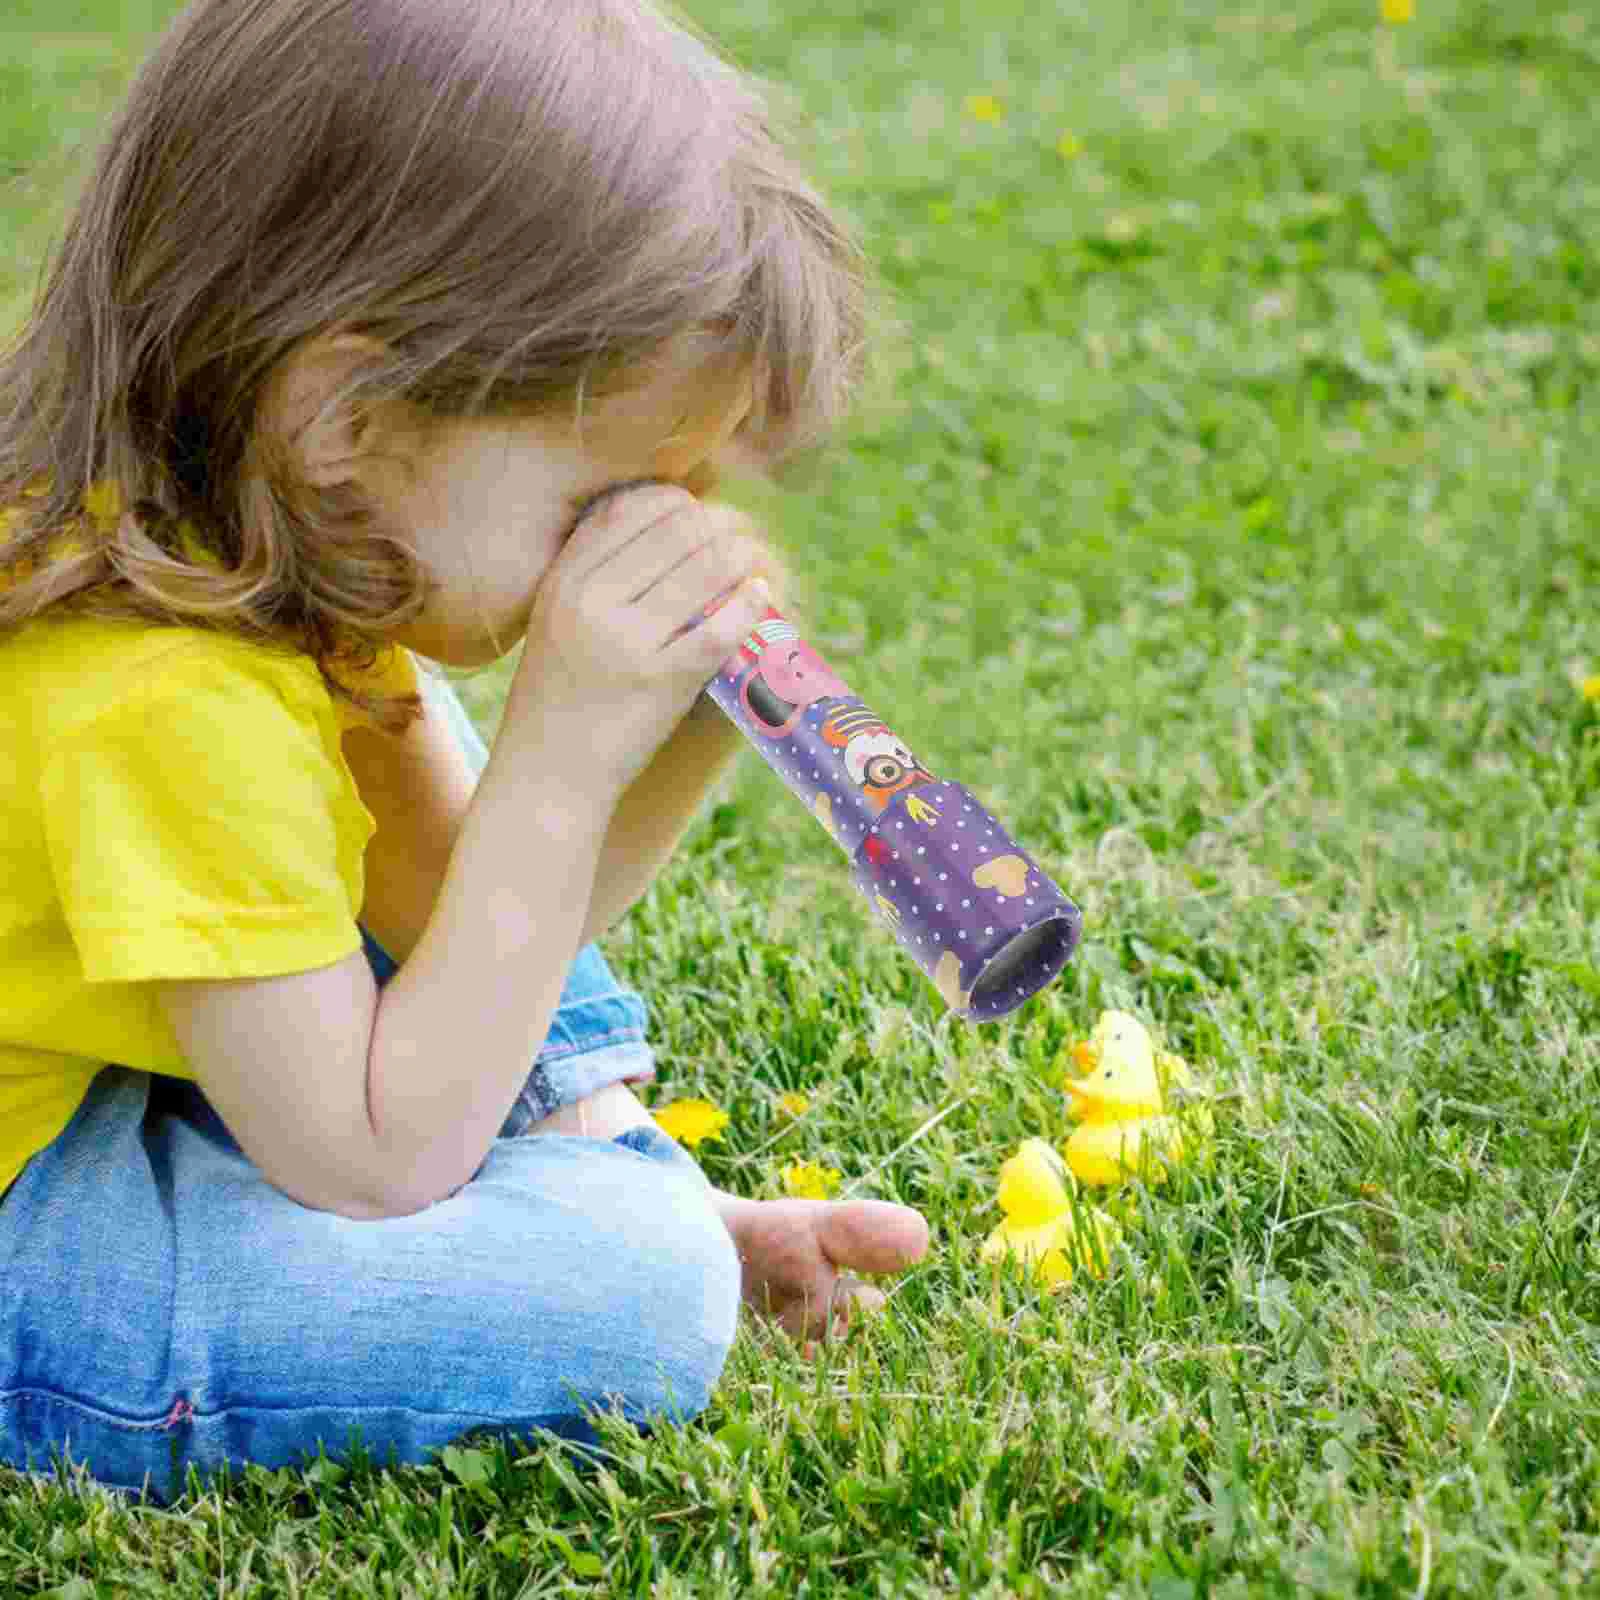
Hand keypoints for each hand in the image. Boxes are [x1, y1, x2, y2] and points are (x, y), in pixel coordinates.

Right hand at [505, 484, 773, 792]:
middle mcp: (591, 602)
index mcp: (564, 580)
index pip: (633, 508)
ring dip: (742, 558)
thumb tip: (655, 518)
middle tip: (740, 536)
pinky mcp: (661, 682)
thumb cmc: (557, 696)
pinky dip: (749, 605)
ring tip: (754, 561)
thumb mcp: (554, 618)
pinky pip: (720, 627)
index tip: (699, 518)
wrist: (546, 776)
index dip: (678, 504)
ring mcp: (627, 642)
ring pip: (705, 570)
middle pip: (676, 531)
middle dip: (719, 526)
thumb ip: (591, 570)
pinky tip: (760, 596)